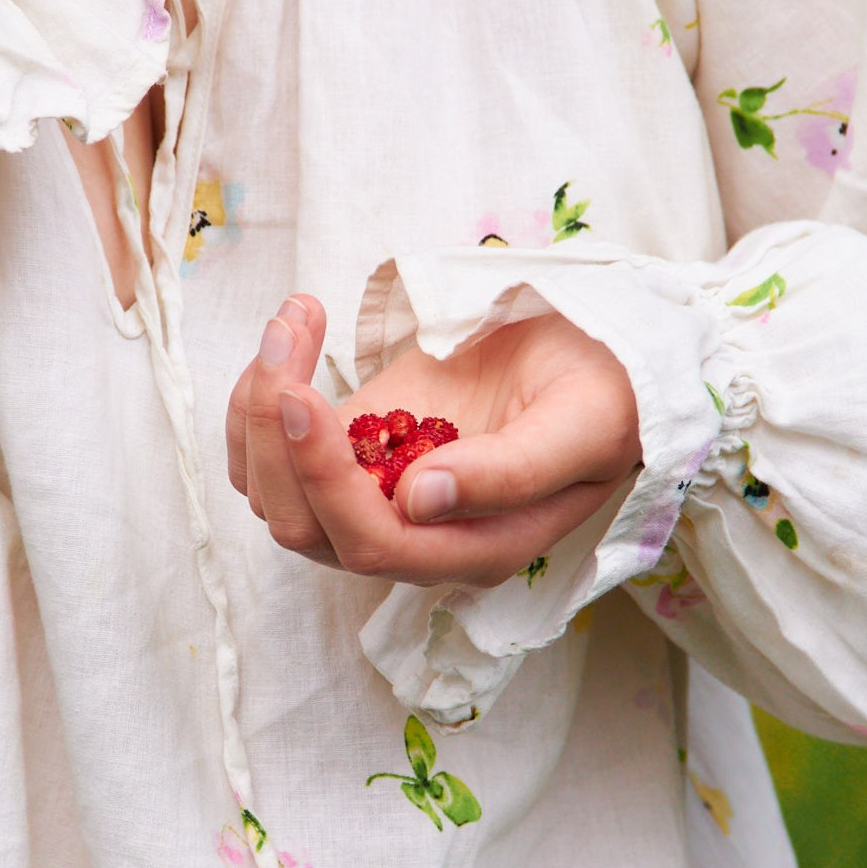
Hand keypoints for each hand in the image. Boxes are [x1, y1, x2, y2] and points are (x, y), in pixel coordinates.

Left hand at [225, 295, 641, 586]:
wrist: (605, 357)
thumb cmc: (608, 393)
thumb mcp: (580, 424)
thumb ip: (510, 473)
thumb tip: (419, 501)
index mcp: (474, 547)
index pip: (373, 543)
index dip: (324, 479)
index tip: (300, 393)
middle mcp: (416, 536)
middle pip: (304, 526)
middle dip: (272, 435)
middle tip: (289, 334)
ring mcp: (377, 493)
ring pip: (276, 493)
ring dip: (257, 409)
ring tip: (294, 320)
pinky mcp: (356, 452)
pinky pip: (277, 454)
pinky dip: (261, 398)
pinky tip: (296, 332)